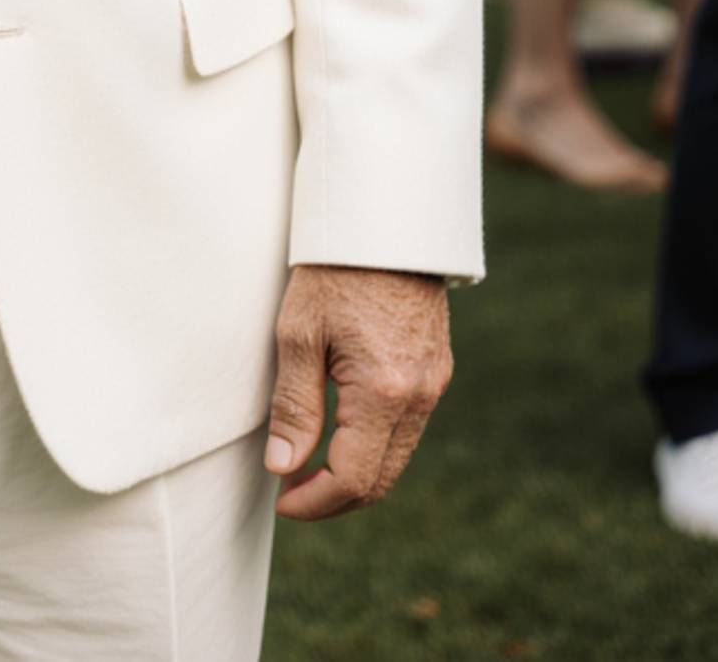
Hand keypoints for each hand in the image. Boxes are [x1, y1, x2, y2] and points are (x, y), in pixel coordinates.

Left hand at [264, 265, 451, 520]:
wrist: (382, 216)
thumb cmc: (332, 268)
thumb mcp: (298, 333)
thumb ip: (294, 406)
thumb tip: (283, 467)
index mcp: (384, 391)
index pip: (354, 479)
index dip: (314, 501)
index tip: (281, 499)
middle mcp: (419, 395)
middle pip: (381, 479)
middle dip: (334, 497)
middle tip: (290, 489)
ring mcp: (434, 382)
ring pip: (397, 456)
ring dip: (355, 472)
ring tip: (308, 463)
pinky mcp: (437, 368)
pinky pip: (408, 427)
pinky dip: (374, 444)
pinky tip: (340, 432)